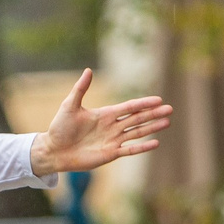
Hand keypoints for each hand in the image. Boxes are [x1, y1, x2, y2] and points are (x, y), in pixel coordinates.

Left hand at [27, 69, 173, 176]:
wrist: (54, 150)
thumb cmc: (60, 127)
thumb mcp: (70, 105)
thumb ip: (80, 89)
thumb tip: (88, 70)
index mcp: (106, 114)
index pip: (130, 107)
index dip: (144, 103)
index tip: (159, 99)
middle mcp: (112, 126)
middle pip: (138, 118)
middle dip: (154, 114)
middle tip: (170, 109)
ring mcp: (113, 140)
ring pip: (137, 132)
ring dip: (152, 128)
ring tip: (167, 123)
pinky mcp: (110, 153)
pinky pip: (130, 150)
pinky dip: (142, 147)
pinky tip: (155, 142)